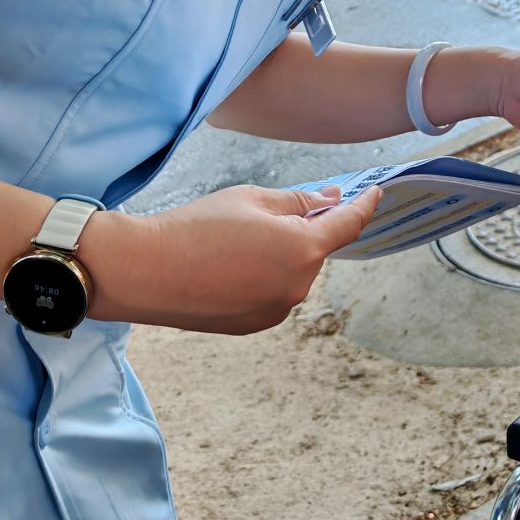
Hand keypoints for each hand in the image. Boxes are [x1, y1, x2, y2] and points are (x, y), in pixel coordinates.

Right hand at [91, 183, 380, 334]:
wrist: (145, 272)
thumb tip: (331, 202)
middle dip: (303, 229)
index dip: (363, 206)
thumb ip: (299, 202)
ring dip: (280, 255)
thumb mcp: (252, 199)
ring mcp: (276, 310)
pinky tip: (227, 266)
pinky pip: (273, 293)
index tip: (373, 194)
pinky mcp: (254, 325)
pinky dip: (263, 276)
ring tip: (233, 241)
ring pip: (293, 272)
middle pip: (315, 250)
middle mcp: (297, 286)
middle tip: (265, 212)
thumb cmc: (196, 227)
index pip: (348, 225)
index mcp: (302, 250)